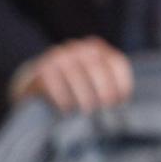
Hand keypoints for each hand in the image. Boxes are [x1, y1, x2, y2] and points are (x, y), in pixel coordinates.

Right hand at [12, 37, 134, 112]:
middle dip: (104, 91)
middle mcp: (79, 49)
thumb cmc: (73, 87)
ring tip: (87, 113)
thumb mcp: (92, 81)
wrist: (35, 82)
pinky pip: (53, 82)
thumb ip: (107, 86)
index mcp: (97, 50)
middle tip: (106, 110)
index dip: (122, 83)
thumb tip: (124, 111)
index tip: (122, 102)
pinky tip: (66, 110)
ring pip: (75, 75)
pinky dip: (61, 97)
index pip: (116, 63)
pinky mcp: (41, 68)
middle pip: (97, 68)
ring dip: (83, 96)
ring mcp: (59, 56)